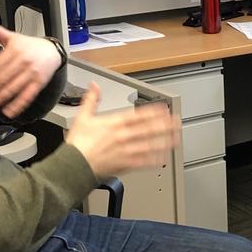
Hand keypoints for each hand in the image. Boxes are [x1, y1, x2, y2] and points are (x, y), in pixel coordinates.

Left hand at [0, 18, 62, 117]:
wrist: (53, 51)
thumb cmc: (30, 45)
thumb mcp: (13, 36)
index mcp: (14, 49)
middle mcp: (23, 61)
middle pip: (2, 78)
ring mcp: (31, 73)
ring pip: (12, 88)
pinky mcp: (39, 83)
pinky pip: (27, 96)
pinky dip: (17, 105)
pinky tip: (8, 111)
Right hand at [65, 84, 181, 178]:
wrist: (73, 166)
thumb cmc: (78, 144)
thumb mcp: (82, 117)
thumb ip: (91, 99)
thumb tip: (94, 85)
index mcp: (114, 123)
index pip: (138, 115)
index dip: (153, 111)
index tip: (164, 108)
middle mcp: (123, 136)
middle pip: (148, 129)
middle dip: (165, 125)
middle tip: (177, 122)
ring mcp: (126, 151)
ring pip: (150, 145)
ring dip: (164, 141)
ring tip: (176, 138)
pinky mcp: (125, 165)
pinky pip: (144, 162)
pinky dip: (155, 159)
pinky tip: (164, 158)